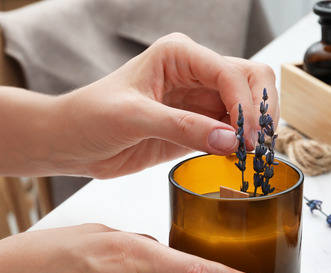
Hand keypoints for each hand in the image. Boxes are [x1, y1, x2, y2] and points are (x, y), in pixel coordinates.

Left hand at [51, 32, 278, 178]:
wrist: (70, 141)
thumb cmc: (90, 115)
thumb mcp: (133, 117)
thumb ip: (181, 126)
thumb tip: (228, 141)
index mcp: (179, 54)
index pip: (229, 71)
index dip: (245, 104)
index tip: (246, 137)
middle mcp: (194, 72)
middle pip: (250, 81)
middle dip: (260, 111)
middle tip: (256, 146)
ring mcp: (198, 101)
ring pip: (246, 108)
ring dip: (255, 130)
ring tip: (252, 157)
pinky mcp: (196, 128)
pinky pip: (231, 133)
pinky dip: (241, 146)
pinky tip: (239, 161)